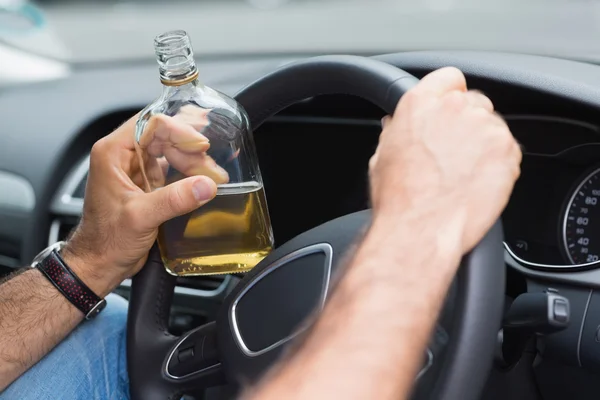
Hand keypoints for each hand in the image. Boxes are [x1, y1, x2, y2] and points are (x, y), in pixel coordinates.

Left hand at [62, 111, 223, 296]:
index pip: (151, 124)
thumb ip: (174, 199)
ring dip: (192, 162)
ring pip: (170, 152)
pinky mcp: (147, 185)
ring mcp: (136, 170)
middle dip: (190, 149)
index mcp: (112, 153)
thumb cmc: (105, 240)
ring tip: (212, 176)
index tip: (200, 146)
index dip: (179, 130)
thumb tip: (205, 185)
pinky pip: (172, 170)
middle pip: (164, 136)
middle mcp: (123, 157)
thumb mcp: (140, 217)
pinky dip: (189, 174)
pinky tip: (203, 183)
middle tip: (210, 165)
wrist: (100, 264)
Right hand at [369, 67, 520, 253]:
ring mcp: (485, 128)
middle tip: (454, 152)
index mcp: (420, 103)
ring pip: (492, 127)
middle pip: (474, 103)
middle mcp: (455, 108)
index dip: (450, 95)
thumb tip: (397, 125)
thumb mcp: (382, 156)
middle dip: (467, 123)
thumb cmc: (399, 198)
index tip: (450, 111)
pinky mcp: (507, 151)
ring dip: (483, 144)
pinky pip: (509, 150)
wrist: (421, 228)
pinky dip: (499, 164)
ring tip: (464, 174)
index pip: (449, 78)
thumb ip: (397, 131)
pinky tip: (477, 183)